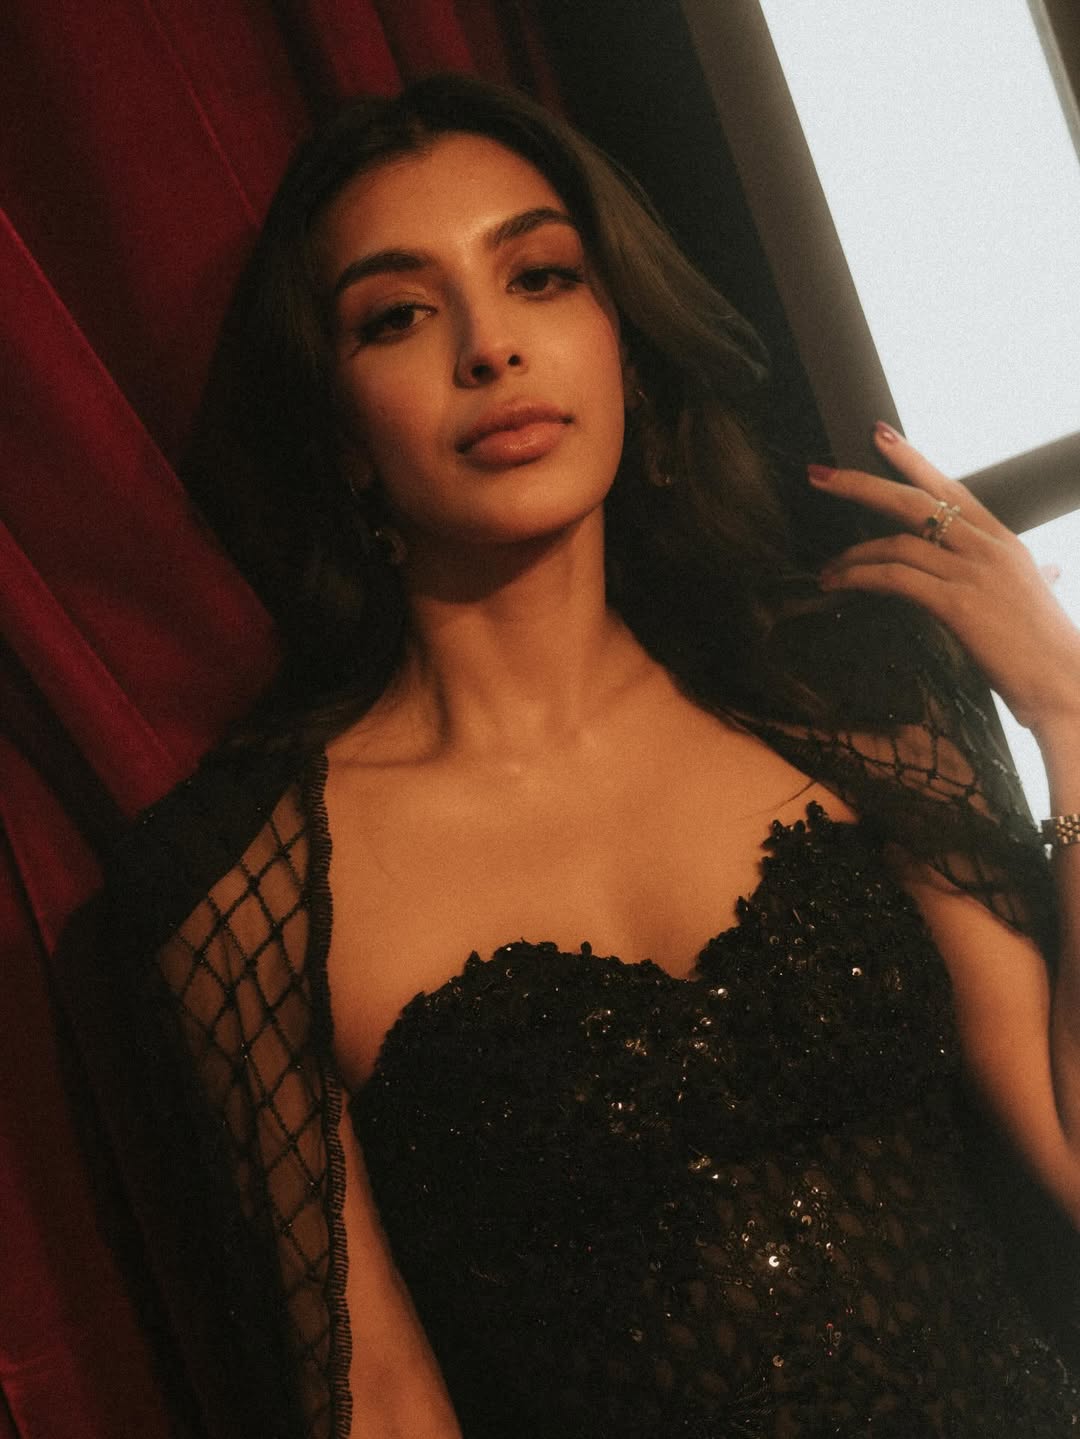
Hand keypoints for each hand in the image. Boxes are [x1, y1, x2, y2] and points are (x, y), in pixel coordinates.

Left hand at [810, 422, 1079, 737]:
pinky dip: (860, 577)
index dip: (911, 460)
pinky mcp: (958, 604)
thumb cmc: (1050, 648)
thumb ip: (1040, 576)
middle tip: (819, 475)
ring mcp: (972, 574)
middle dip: (861, 484)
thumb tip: (1052, 573)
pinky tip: (838, 584)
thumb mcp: (1043, 597)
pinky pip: (895, 579)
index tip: (879, 435)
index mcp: (1004, 541)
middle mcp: (988, 548)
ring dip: (851, 553)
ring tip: (826, 569)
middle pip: (913, 501)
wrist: (1067, 683)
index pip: (950, 488)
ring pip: (897, 542)